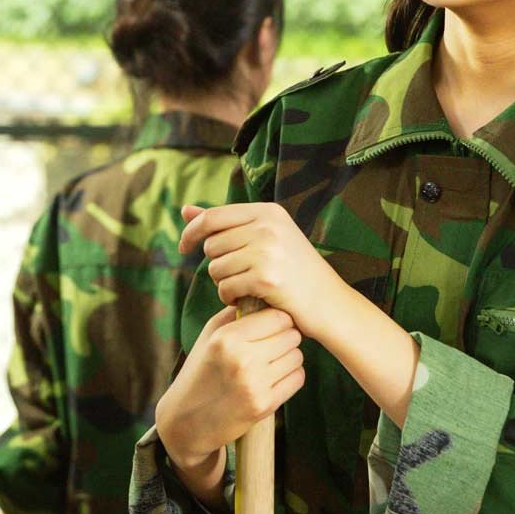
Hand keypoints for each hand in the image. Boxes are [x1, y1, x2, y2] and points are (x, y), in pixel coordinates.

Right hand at [155, 305, 305, 476]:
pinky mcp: (265, 406)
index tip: (272, 324)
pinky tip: (274, 377)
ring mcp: (254, 384)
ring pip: (297, 356)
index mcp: (226, 338)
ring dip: (289, 357)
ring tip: (271, 361)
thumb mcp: (210, 335)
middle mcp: (241, 359)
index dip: (278, 318)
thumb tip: (265, 296)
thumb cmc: (201, 370)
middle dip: (286, 337)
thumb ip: (236, 313)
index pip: (277, 316)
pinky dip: (290, 376)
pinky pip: (297, 379)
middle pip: (291, 335)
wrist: (188, 419)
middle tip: (273, 343)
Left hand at [181, 203, 347, 337]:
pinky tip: (248, 299)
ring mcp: (268, 251)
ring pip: (215, 267)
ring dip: (223, 283)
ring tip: (247, 287)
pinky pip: (225, 287)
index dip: (191, 231)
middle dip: (216, 264)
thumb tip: (185, 209)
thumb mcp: (266, 238)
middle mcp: (268, 226)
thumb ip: (225, 223)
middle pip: (211, 244)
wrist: (330, 304)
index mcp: (268, 212)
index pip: (212, 216)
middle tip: (238, 275)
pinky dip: (230, 298)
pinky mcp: (266, 277)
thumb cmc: (295, 272)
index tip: (184, 247)